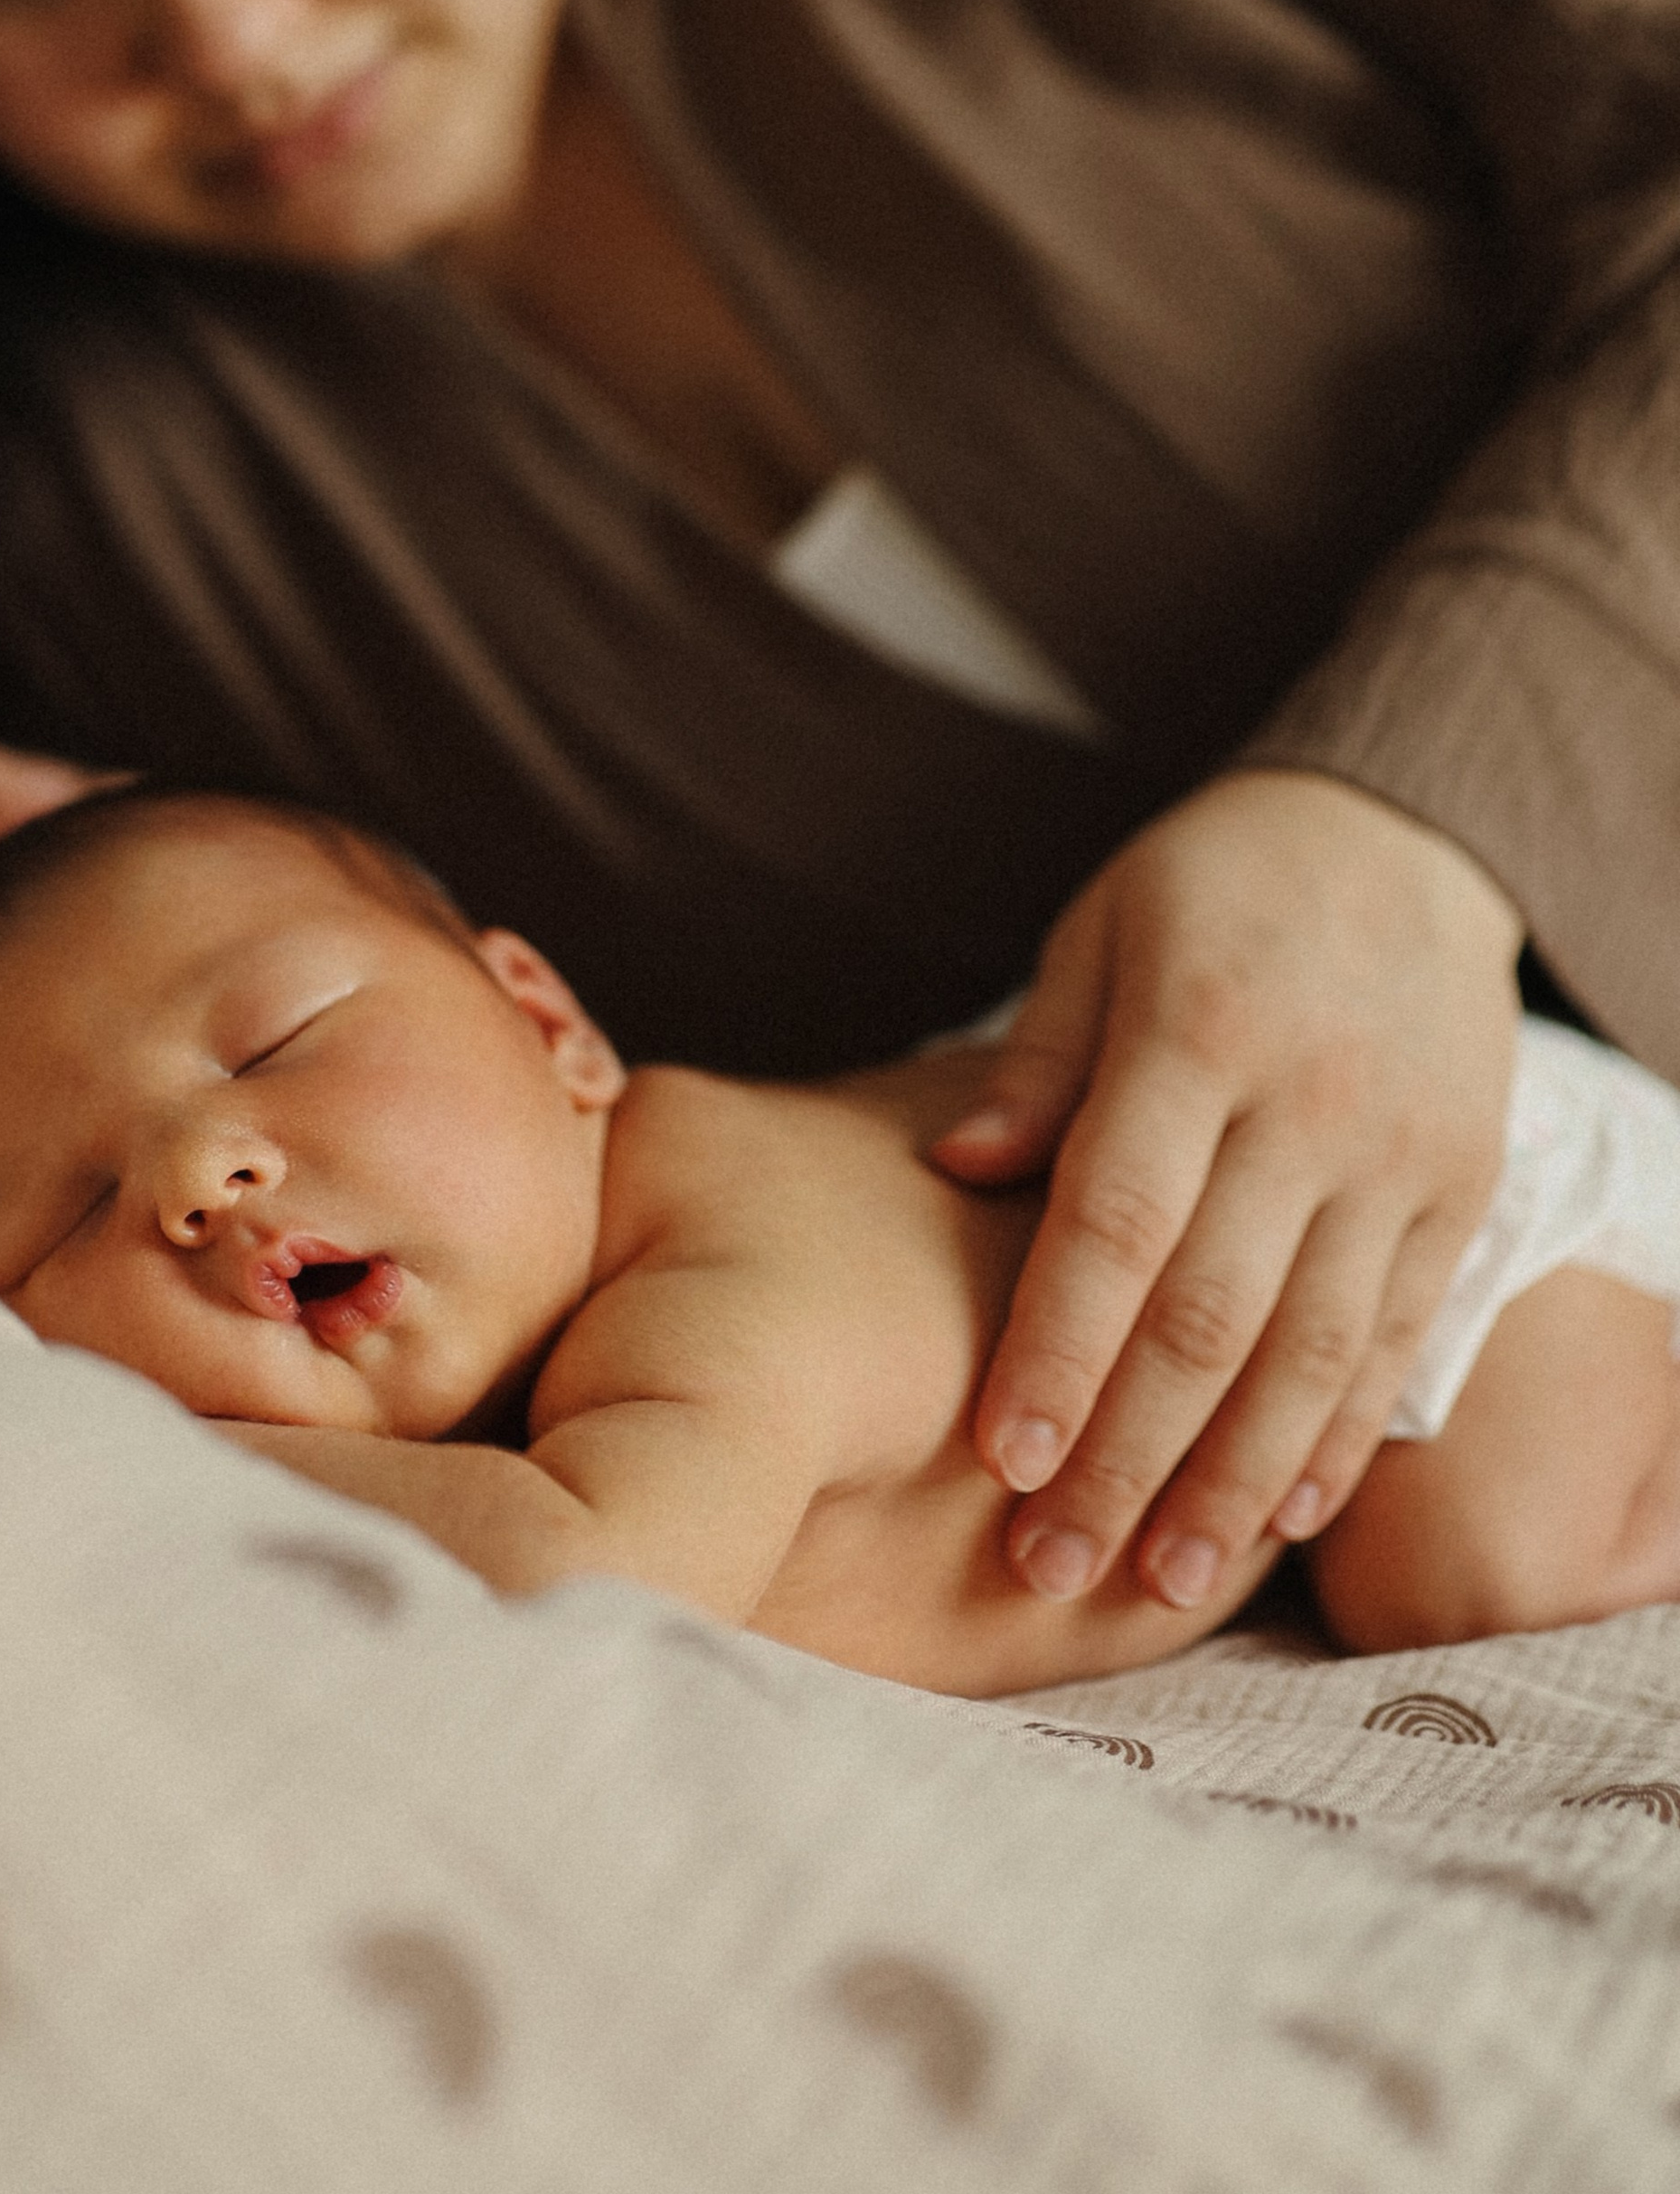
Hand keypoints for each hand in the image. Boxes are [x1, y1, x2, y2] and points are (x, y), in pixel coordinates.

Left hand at [924, 770, 1520, 1611]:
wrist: (1404, 837)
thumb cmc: (1213, 887)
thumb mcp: (1102, 929)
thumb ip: (1038, 1060)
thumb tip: (955, 1168)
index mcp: (1198, 1028)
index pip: (1118, 1221)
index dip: (1059, 1348)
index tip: (1002, 1456)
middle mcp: (1309, 1104)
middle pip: (1209, 1314)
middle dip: (1128, 1456)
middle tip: (1051, 1564)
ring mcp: (1398, 1155)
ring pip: (1312, 1351)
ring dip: (1232, 1482)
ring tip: (1158, 1580)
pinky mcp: (1461, 1189)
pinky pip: (1399, 1335)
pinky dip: (1339, 1434)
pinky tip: (1278, 1515)